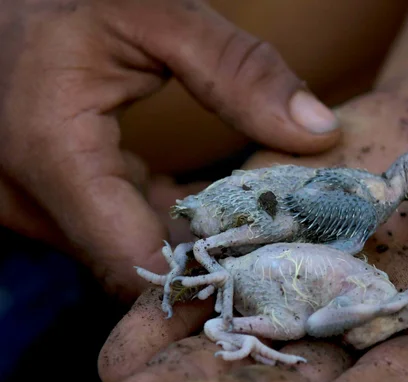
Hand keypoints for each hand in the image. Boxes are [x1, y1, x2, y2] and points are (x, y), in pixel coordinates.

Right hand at [0, 0, 339, 301]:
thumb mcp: (154, 12)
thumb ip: (238, 70)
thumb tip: (319, 133)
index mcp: (51, 153)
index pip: (139, 262)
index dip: (210, 270)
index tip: (276, 256)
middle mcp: (28, 199)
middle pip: (137, 267)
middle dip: (212, 258)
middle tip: (284, 239)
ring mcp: (32, 206)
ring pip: (128, 255)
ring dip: (194, 242)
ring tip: (262, 221)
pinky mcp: (50, 202)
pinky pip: (118, 232)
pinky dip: (168, 225)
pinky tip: (218, 207)